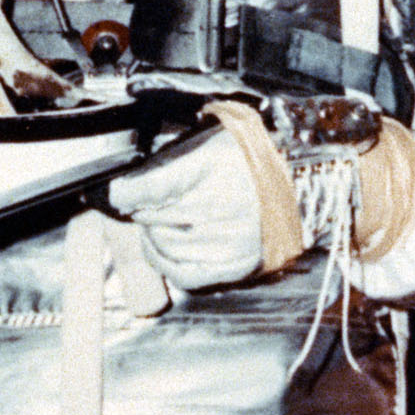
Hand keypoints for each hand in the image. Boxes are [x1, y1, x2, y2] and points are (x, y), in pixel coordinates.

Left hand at [103, 125, 269, 289]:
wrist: (303, 182)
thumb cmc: (251, 158)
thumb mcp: (209, 140)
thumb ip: (167, 160)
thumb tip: (125, 182)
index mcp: (207, 167)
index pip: (142, 189)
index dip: (119, 193)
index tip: (110, 192)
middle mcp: (215, 206)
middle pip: (148, 219)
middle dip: (139, 211)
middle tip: (142, 204)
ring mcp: (224, 241)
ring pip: (161, 247)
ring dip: (152, 237)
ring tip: (160, 224)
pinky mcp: (232, 266)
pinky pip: (183, 274)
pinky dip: (166, 263)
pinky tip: (166, 249)